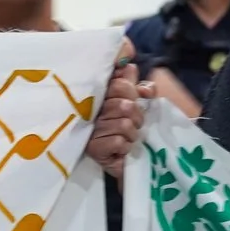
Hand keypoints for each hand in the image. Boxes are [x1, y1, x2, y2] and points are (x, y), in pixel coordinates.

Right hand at [86, 42, 151, 178]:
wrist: (127, 163)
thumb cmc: (131, 130)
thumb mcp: (138, 104)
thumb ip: (139, 86)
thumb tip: (131, 67)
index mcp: (101, 95)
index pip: (120, 83)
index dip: (132, 91)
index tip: (134, 99)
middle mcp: (92, 109)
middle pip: (125, 104)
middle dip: (137, 116)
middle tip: (133, 124)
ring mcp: (90, 129)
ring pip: (124, 124)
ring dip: (132, 134)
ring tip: (128, 138)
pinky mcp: (93, 148)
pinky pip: (119, 141)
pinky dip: (125, 147)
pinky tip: (120, 149)